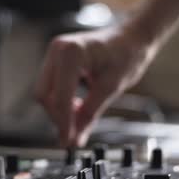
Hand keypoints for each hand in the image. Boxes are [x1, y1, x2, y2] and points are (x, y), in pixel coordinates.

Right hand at [35, 26, 155, 146]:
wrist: (132, 38)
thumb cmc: (127, 53)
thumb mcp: (111, 88)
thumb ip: (90, 114)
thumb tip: (75, 138)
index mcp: (72, 52)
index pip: (60, 96)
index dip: (64, 122)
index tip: (69, 141)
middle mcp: (58, 49)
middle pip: (45, 95)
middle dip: (58, 117)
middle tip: (74, 135)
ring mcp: (55, 53)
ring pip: (46, 92)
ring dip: (59, 110)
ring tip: (80, 118)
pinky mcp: (57, 60)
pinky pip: (51, 86)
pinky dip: (61, 101)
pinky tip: (76, 107)